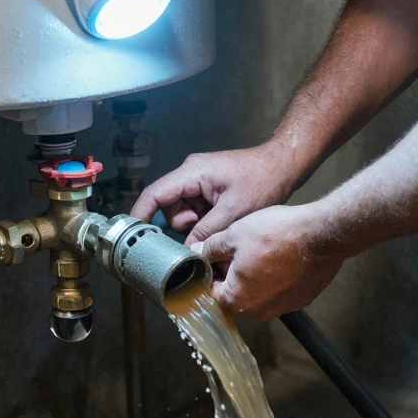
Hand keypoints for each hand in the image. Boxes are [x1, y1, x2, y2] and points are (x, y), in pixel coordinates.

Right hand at [130, 141, 300, 245]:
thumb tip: (188, 252)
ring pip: (183, 212)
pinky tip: (223, 218)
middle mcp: (191, 173)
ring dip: (197, 223)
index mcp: (192, 173)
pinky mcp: (208, 188)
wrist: (284, 165)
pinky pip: (196, 210)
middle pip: (169, 207)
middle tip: (207, 230)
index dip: (140, 215)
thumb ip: (206, 233)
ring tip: (221, 221)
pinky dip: (206, 219)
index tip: (133, 236)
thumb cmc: (263, 180)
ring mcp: (199, 180)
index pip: (154, 194)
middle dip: (184, 224)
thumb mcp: (233, 213)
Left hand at [193, 205, 343, 319]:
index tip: (215, 255)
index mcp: (237, 300)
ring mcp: (282, 308)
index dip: (211, 271)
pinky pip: (280, 291)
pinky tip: (281, 256)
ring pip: (259, 293)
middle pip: (236, 295)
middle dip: (233, 274)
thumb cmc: (276, 234)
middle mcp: (258, 312)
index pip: (212, 292)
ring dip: (255, 276)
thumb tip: (198, 251)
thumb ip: (211, 247)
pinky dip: (277, 278)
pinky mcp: (301, 300)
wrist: (322, 234)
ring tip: (263, 250)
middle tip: (239, 249)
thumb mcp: (234, 234)